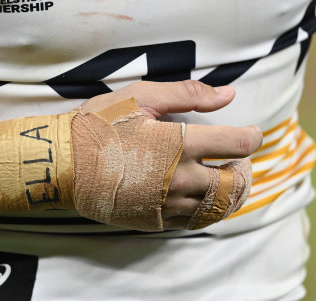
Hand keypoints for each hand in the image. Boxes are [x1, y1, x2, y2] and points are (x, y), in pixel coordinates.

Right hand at [80, 80, 261, 229]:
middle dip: (244, 170)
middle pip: (234, 182)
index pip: (237, 144)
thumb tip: (228, 94)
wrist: (63, 163)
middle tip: (239, 160)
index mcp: (180, 145)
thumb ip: (188, 94)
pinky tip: (200, 197)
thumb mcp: (140, 97)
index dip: (252, 136)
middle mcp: (180, 179)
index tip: (250, 132)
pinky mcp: (153, 219)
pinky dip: (206, 210)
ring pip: (217, 207)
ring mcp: (167, 204)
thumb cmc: (98, 125)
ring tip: (225, 180)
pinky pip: (193, 221)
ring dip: (230, 193)